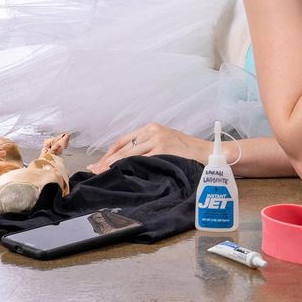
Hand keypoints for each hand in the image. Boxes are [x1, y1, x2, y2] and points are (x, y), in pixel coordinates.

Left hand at [87, 121, 209, 173]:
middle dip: (107, 161)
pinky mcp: (163, 149)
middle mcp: (152, 131)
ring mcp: (157, 139)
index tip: (99, 164)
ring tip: (103, 174)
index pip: (123, 140)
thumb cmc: (186, 151)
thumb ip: (148, 147)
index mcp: (151, 127)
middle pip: (123, 147)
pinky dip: (129, 167)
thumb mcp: (165, 143)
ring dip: (113, 165)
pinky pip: (141, 160)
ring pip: (129, 154)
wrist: (206, 152)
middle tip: (95, 172)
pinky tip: (121, 174)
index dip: (109, 153)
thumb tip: (125, 162)